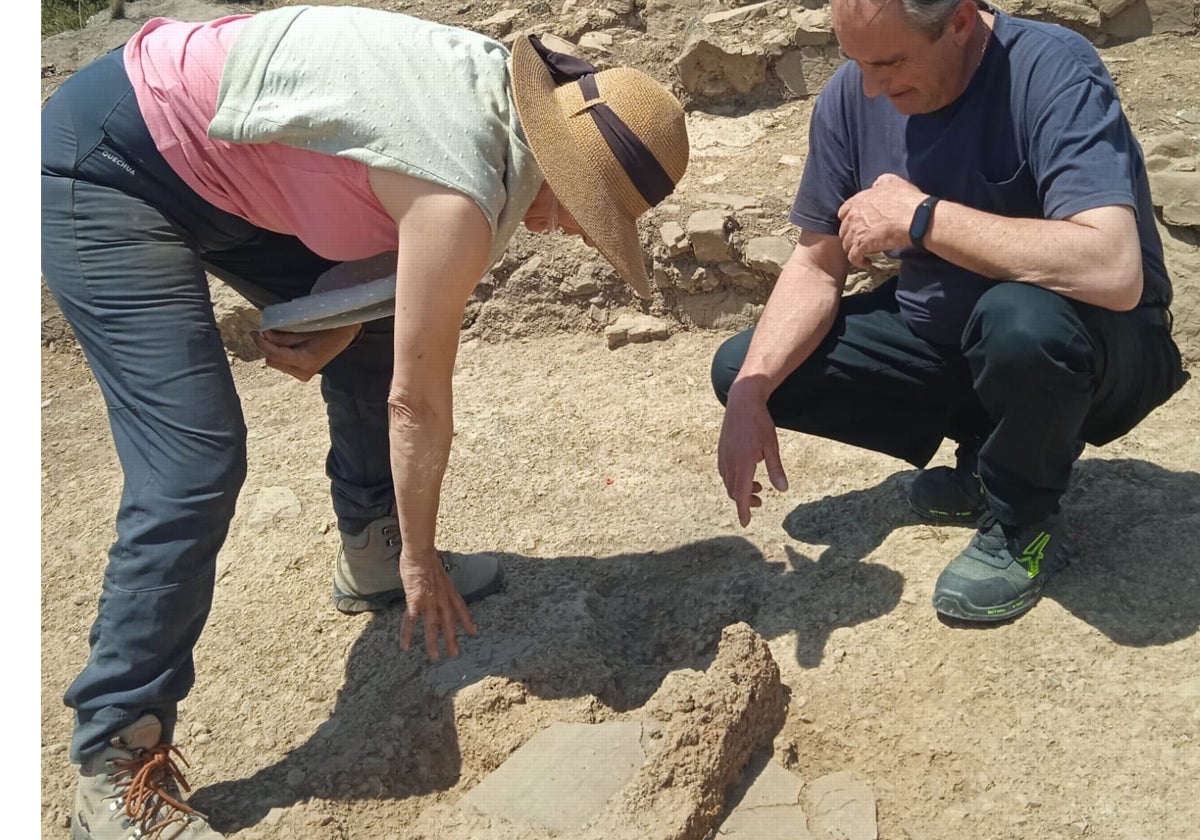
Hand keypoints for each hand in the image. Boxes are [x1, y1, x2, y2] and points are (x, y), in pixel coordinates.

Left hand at [250, 324, 361, 381]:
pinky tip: (292, 346)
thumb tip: (264, 335)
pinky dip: (281, 354)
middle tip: (274, 332)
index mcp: (305, 361)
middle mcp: (303, 373)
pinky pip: (282, 364)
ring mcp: (303, 375)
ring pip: (275, 363)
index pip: (275, 354)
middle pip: (272, 360)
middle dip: (269, 347)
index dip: (262, 344)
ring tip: (289, 339)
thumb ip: (284, 335)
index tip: (254, 333)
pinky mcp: (302, 374)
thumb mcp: (304, 328)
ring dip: (275, 350)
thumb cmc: (326, 328)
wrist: (343, 334)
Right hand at [398, 548, 476, 660]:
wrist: (421, 554)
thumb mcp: (439, 570)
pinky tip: (405, 646)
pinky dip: (408, 634)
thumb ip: (439, 580)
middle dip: (452, 638)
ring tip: (434, 657)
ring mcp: (430, 602)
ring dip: (433, 643)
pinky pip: (411, 622)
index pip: (461, 608)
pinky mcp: (415, 602)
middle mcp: (442, 599)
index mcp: (449, 590)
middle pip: (449, 622)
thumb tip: (435, 580)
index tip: (474, 631)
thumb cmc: (427, 558)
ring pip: (433, 626)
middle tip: (454, 654)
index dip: (467, 620)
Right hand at [717, 383, 788, 526]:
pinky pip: (725, 472)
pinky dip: (734, 480)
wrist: (742, 401)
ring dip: (741, 490)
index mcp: (743, 463)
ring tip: (758, 486)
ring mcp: (723, 456)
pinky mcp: (721, 450)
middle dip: (745, 501)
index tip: (746, 523)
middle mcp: (730, 462)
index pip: (741, 495)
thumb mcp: (772, 446)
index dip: (744, 511)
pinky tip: (745, 474)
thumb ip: (776, 470)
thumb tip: (782, 490)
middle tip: (761, 501)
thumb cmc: (759, 423)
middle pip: (734, 491)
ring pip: (729, 482)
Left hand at [836, 174, 925, 268]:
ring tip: (865, 253)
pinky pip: (853, 257)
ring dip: (855, 249)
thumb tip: (876, 185)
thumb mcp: (893, 182)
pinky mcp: (862, 245)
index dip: (849, 220)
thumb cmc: (908, 200)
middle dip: (852, 236)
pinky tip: (867, 263)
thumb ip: (880, 183)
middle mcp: (854, 215)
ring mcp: (856, 230)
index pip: (844, 212)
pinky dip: (858, 262)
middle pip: (844, 230)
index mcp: (859, 200)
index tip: (857, 226)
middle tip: (863, 241)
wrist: (916, 217)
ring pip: (847, 244)